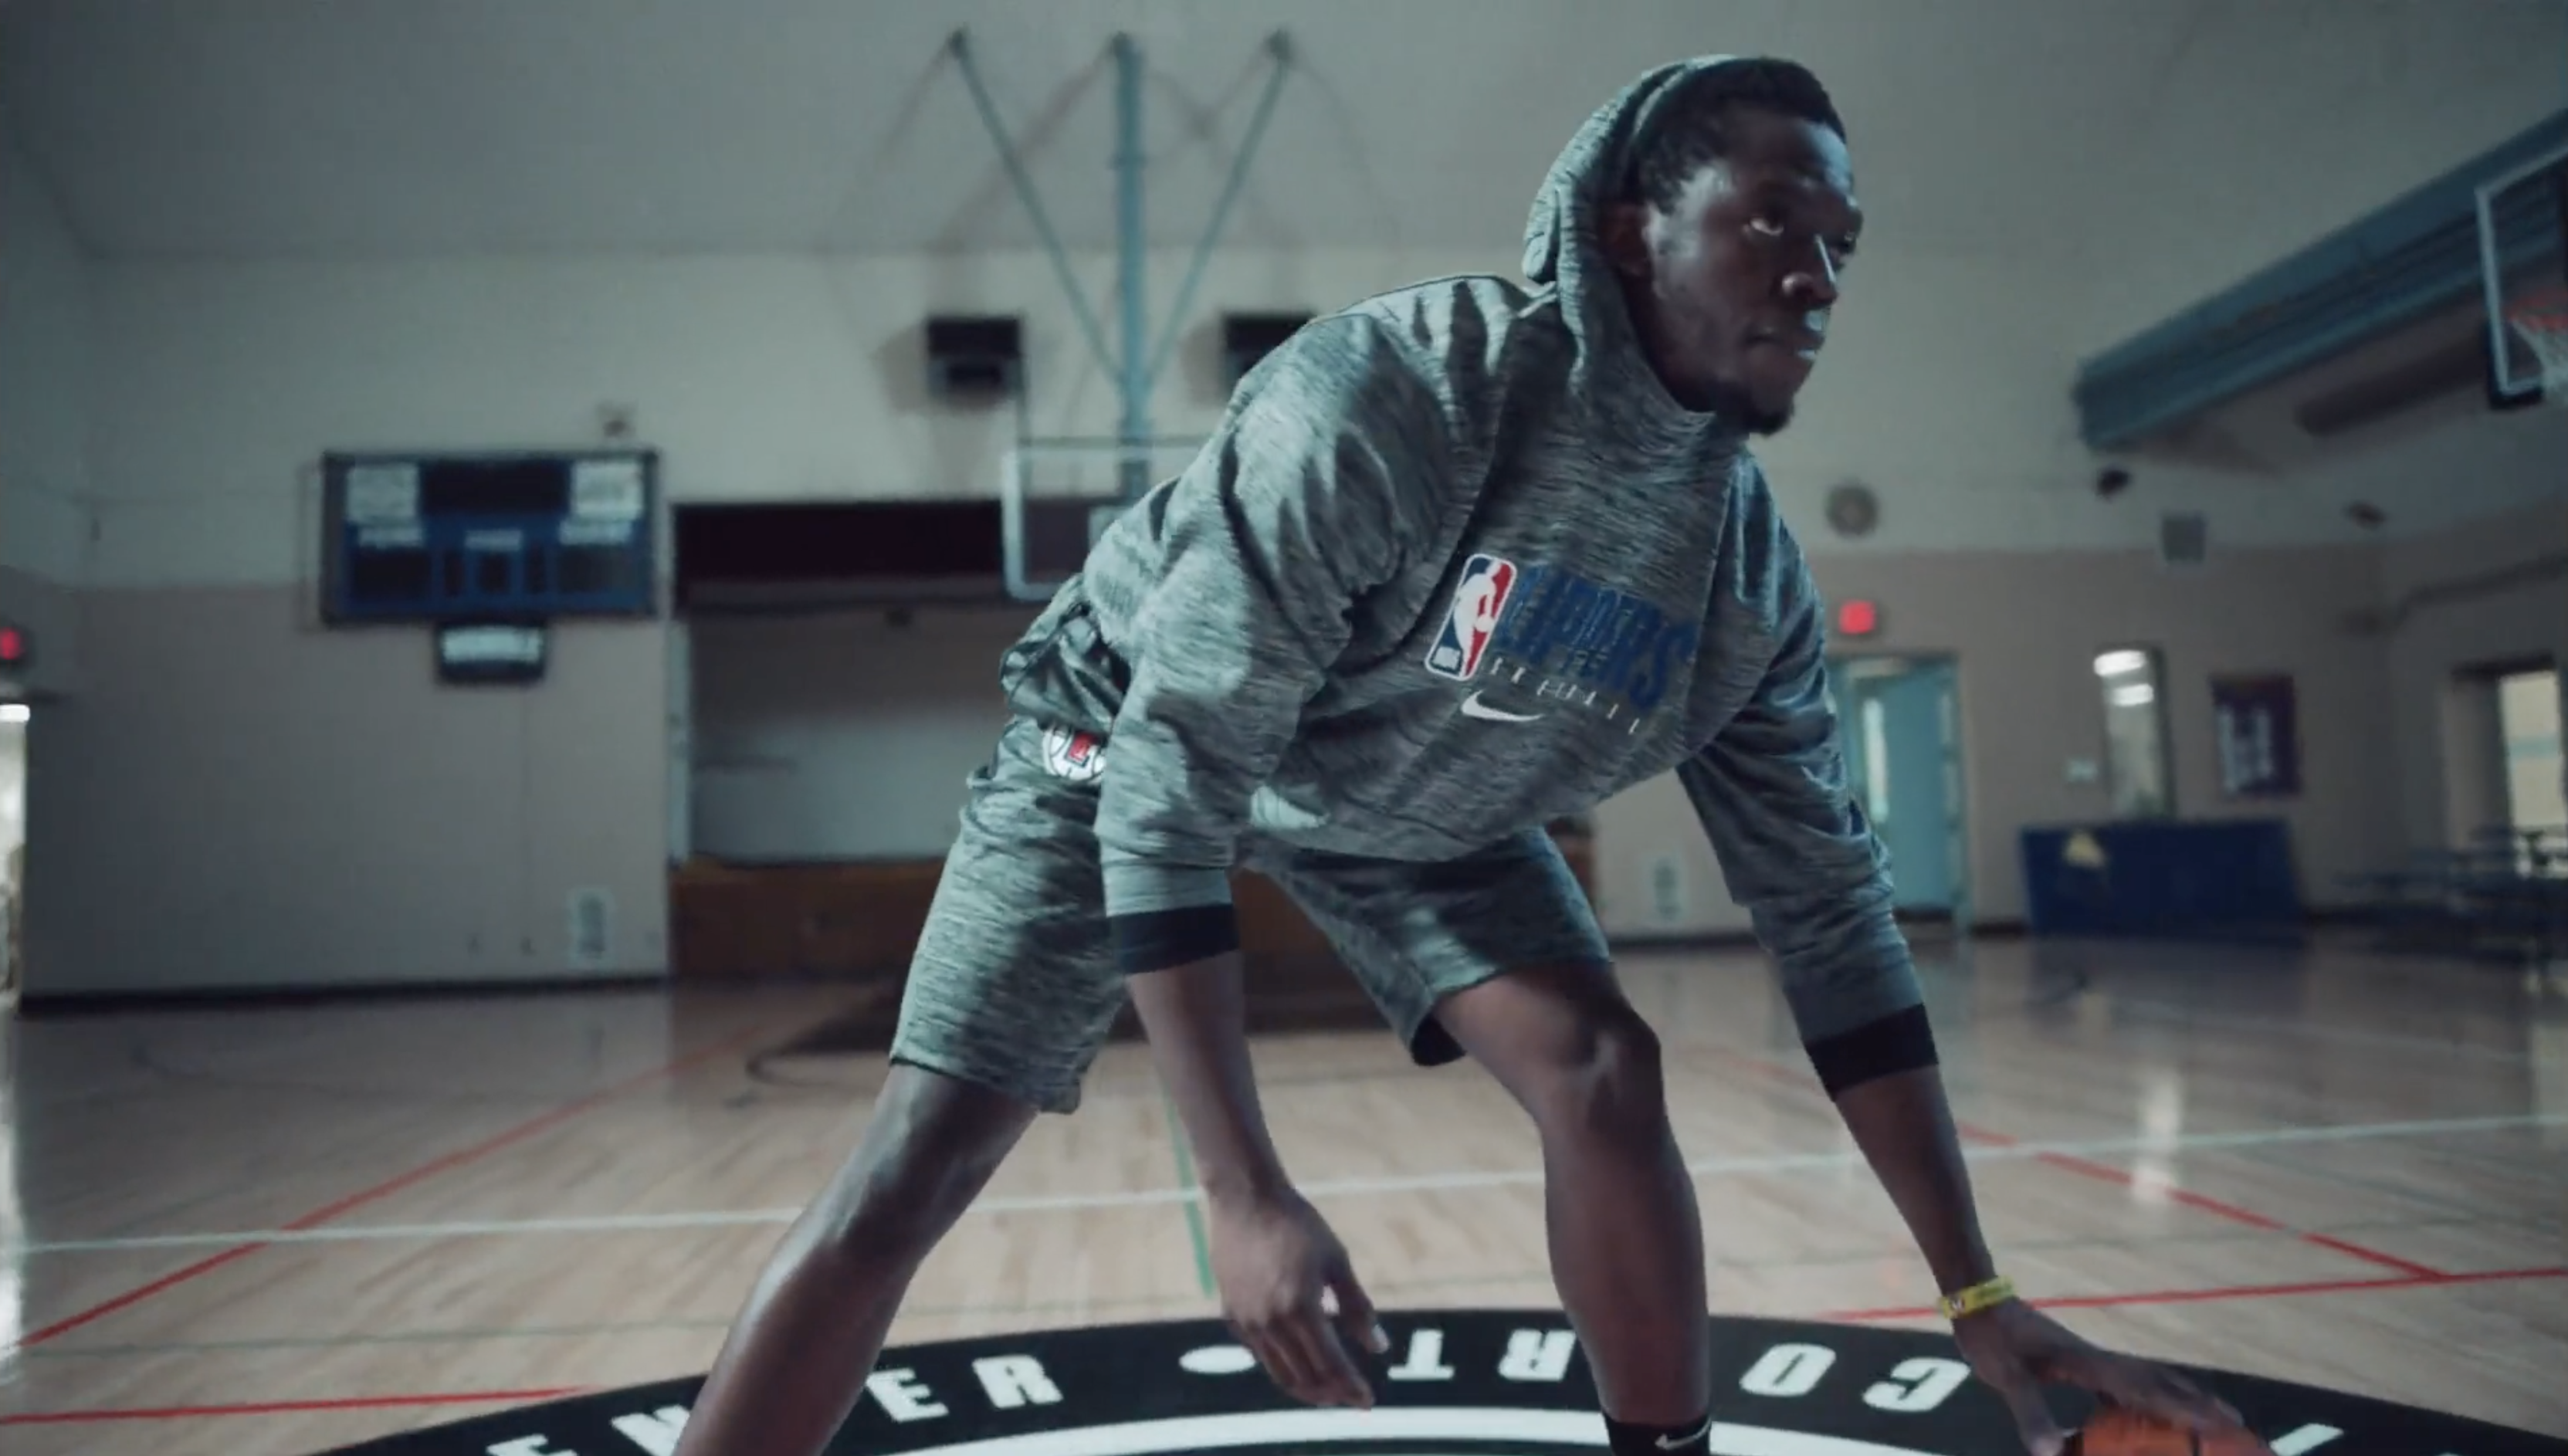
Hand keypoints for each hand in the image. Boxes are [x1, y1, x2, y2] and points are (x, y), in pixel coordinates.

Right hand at [1205, 1185, 1389, 1407]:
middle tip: (1348, 1397)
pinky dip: (1280, 1366)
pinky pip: (1258, 1354)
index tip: (1367, 1401)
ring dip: (1305, 1387)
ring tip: (1325, 1390)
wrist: (1246, 1200)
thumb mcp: (1337, 1261)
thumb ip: (1357, 1307)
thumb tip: (1379, 1346)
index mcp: (1302, 1309)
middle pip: (1304, 1376)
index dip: (1351, 1387)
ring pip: (1278, 1372)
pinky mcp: (1231, 1314)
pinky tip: (1294, 1362)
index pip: (1331, 1365)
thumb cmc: (1299, 1224)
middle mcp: (1272, 1323)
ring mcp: (1247, 1321)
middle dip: (1330, 1393)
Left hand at [1951, 1300, 2266, 1455]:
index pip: (2149, 1391)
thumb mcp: (2008, 1378)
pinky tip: (2148, 1412)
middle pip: (2162, 1383)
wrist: (1978, 1295)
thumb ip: (2031, 1413)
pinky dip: (2147, 1397)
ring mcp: (2093, 1358)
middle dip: (2200, 1404)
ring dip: (2181, 1397)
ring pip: (2149, 1379)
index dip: (2187, 1410)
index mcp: (2091, 1364)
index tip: (2224, 1423)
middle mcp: (2100, 1359)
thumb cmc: (1992, 1336)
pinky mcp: (2080, 1359)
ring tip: (2213, 1415)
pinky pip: (2125, 1382)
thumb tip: (2051, 1453)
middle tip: (2239, 1426)